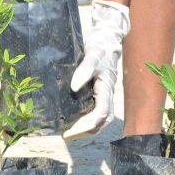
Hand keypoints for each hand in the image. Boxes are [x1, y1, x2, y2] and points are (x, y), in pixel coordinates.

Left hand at [64, 0, 129, 139]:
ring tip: (69, 132)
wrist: (106, 38)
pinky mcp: (98, 91)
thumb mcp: (93, 55)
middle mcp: (107, 94)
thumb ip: (84, 69)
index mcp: (107, 89)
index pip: (101, 113)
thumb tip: (74, 87)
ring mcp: (104, 94)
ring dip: (86, 128)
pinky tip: (73, 119)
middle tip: (67, 135)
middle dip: (86, 131)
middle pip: (102, 121)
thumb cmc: (101, 47)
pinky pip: (95, 110)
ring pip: (100, 118)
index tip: (71, 131)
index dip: (87, 125)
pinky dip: (86, 119)